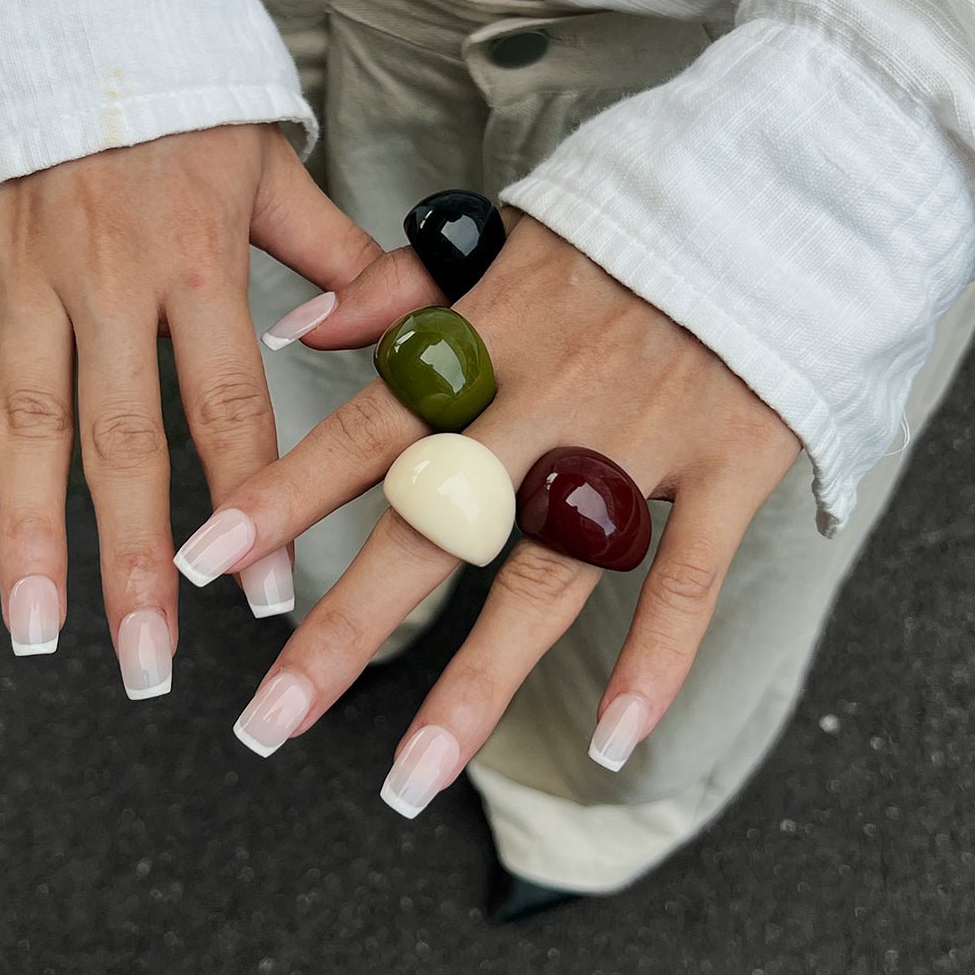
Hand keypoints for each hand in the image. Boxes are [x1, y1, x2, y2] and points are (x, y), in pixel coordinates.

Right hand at [0, 125, 380, 692]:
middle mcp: (107, 279)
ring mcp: (24, 270)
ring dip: (26, 533)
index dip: (250, 507)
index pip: (230, 407)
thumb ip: (330, 255)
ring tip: (35, 631)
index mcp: (195, 259)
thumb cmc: (182, 82)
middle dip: (135, 563)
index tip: (266, 603)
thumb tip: (382, 335)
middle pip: (122, 443)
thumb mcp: (268, 160)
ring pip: (23, 420)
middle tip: (145, 662)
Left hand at [181, 213, 800, 806]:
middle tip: (271, 717)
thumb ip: (392, 289)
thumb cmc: (619, 223)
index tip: (205, 563)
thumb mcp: (496, 236)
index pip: (363, 429)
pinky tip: (613, 745)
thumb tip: (293, 329)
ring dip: (478, 682)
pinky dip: (656, 661)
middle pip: (436, 526)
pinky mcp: (726, 466)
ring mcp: (640, 440)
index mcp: (486, 342)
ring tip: (411, 776)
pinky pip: (689, 578)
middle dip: (347, 625)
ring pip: (548, 576)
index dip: (281, 495)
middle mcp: (549, 399)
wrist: (769, 198)